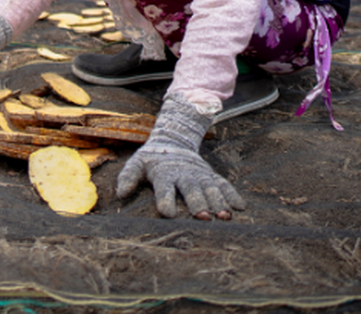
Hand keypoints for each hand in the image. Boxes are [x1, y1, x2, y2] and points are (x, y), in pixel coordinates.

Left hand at [117, 93, 244, 219]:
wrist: (172, 142)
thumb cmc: (152, 160)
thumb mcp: (136, 164)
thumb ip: (127, 177)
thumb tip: (120, 194)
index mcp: (163, 173)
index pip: (163, 187)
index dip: (165, 200)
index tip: (168, 213)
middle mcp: (183, 175)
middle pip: (191, 189)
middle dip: (197, 202)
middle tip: (202, 217)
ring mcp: (199, 175)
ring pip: (210, 188)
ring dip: (218, 202)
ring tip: (224, 216)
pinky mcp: (211, 176)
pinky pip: (223, 184)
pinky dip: (232, 194)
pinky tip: (241, 207)